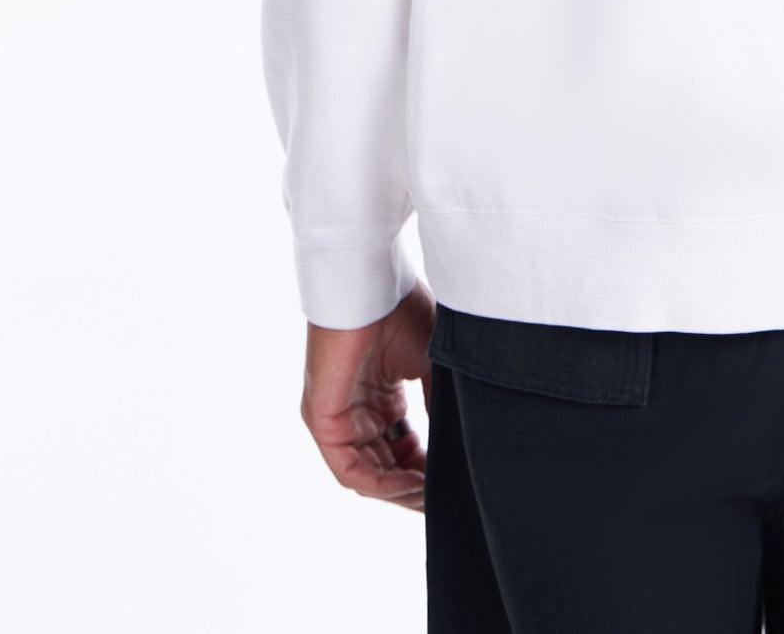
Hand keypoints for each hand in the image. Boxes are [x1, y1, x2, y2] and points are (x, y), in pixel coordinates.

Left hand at [300, 278, 435, 509]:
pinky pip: (348, 468)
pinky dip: (381, 483)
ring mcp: (336, 417)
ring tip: (434, 498)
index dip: (428, 469)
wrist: (370, 282)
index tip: (456, 484)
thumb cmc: (400, 309)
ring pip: (368, 474)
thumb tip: (463, 444)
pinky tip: (410, 486)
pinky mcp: (321, 420)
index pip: (401, 447)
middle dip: (416, 486)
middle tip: (447, 501)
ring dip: (401, 490)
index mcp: (378, 396)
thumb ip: (440, 405)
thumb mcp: (432, 364)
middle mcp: (355, 411)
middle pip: (385, 466)